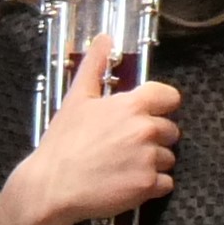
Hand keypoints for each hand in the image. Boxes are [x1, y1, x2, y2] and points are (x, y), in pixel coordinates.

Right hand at [0, 74, 180, 224]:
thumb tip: (104, 37)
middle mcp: (145, 130)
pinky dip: (151, 185)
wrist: (52, 187)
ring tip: (124, 166)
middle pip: (171, 130)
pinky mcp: (148, 186)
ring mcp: (149, 159)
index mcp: (131, 105)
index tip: (148, 114)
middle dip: (154, 138)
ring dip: (153, 163)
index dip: (161, 106)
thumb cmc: (62, 143)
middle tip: (126, 146)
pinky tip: (128, 183)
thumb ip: (94, 66)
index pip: (170, 97)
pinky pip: (165, 184)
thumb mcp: (76, 98)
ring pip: (168, 158)